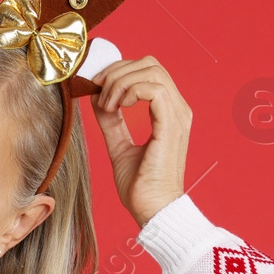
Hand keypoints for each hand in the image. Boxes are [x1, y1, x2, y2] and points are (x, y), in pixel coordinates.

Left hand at [88, 56, 190, 228]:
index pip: (148, 70)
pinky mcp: (171, 125)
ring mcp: (177, 115)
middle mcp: (177, 109)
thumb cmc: (140, 185)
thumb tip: (97, 97)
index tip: (96, 86)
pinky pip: (153, 89)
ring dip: (120, 82)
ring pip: (151, 71)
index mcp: (168, 112)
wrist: (152, 209)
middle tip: (97, 89)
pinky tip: (116, 108)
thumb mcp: (118, 144)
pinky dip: (128, 92)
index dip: (119, 71)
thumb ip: (111, 120)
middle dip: (118, 70)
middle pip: (150, 63)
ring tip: (106, 105)